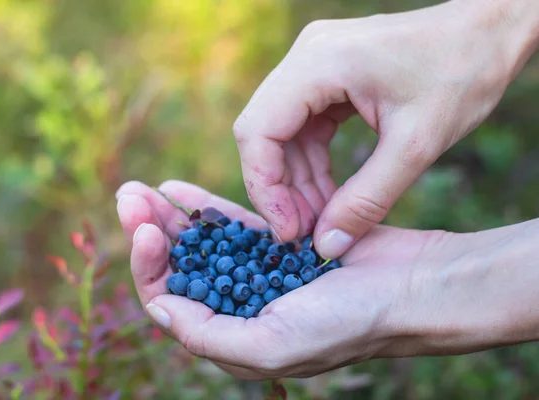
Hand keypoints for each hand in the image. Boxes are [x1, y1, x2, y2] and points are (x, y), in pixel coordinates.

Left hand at [115, 179, 524, 379]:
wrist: (410, 288)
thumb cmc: (347, 323)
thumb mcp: (272, 345)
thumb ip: (209, 333)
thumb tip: (159, 309)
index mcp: (233, 335)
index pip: (172, 301)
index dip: (149, 267)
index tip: (145, 230)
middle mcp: (240, 305)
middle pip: (180, 267)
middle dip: (149, 233)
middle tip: (126, 197)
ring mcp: (258, 272)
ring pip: (201, 242)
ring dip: (168, 217)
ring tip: (139, 189)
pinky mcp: (279, 243)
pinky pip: (233, 224)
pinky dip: (205, 208)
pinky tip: (177, 190)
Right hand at [233, 0, 538, 258]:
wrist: (488, 33)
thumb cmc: (462, 74)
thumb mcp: (416, 146)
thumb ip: (367, 200)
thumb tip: (326, 246)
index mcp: (320, 63)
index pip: (258, 130)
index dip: (264, 187)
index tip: (288, 230)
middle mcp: (306, 57)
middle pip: (264, 133)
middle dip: (280, 188)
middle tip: (305, 232)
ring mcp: (313, 64)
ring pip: (282, 135)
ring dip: (297, 181)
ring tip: (322, 220)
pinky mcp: (326, 78)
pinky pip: (304, 127)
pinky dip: (313, 164)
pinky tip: (330, 194)